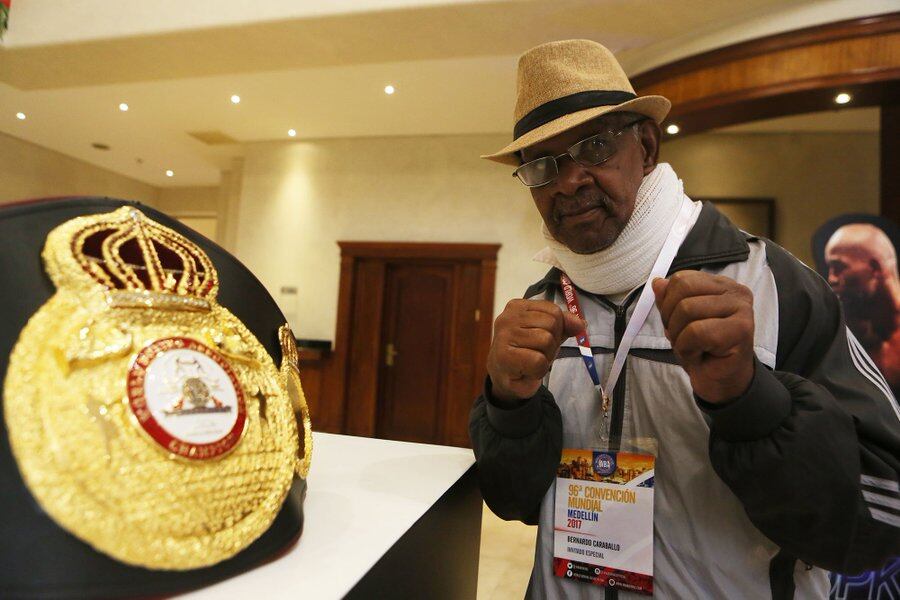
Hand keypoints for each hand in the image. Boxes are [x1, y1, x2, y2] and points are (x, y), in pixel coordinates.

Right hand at [487, 299, 583, 402]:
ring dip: (545, 357)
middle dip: (551, 343)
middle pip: (551, 323)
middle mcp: (508, 317)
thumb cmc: (527, 352)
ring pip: (546, 340)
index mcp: (518, 307)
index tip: (541, 339)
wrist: (506, 378)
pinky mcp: (504, 356)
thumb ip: (565, 324)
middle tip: (536, 353)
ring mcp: (503, 336)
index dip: (557, 328)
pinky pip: (538, 360)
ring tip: (531, 361)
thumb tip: (580, 323)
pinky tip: (527, 370)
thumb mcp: (549, 334)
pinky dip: (539, 370)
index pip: (554, 310)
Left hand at [652, 270, 754, 403]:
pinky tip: (699, 355)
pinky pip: (697, 331)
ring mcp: (741, 308)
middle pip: (683, 290)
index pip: (682, 278)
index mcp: (720, 285)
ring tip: (691, 347)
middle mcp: (734, 291)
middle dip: (671, 318)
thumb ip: (668, 301)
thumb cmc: (701, 350)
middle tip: (681, 337)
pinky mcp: (742, 328)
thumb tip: (658, 283)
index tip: (674, 322)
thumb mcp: (677, 321)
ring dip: (679, 336)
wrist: (719, 381)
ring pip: (688, 309)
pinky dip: (688, 347)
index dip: (667, 302)